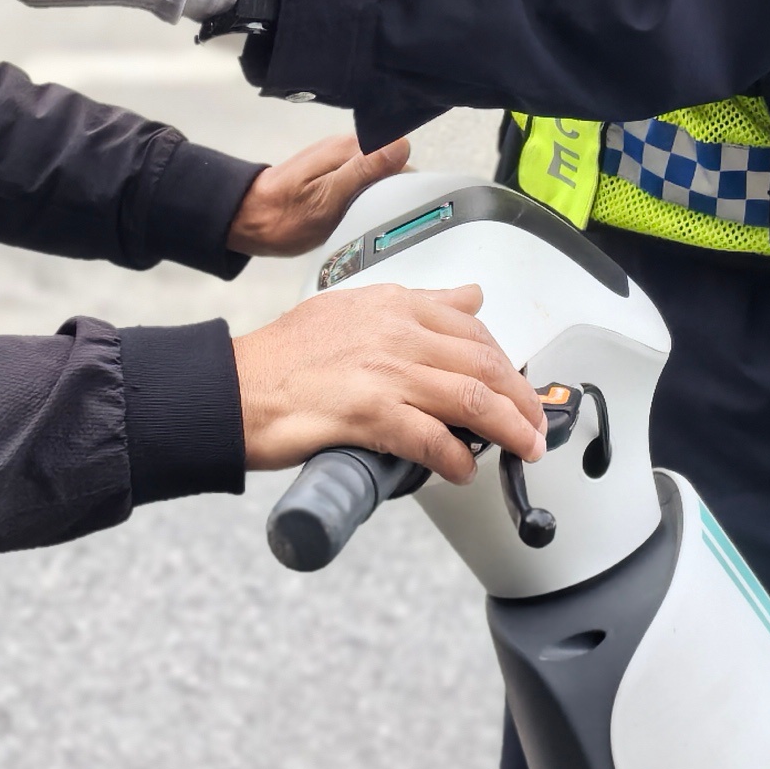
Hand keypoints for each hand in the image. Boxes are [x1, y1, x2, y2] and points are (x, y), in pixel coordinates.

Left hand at [229, 133, 412, 256]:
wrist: (248, 220)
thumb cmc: (285, 215)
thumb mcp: (329, 198)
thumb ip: (365, 171)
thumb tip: (402, 145)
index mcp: (349, 148)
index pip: (399, 157)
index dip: (405, 184)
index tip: (401, 209)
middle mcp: (347, 148)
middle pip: (391, 167)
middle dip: (394, 193)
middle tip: (382, 220)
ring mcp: (340, 161)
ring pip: (378, 178)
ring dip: (379, 199)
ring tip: (368, 221)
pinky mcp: (334, 175)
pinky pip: (363, 184)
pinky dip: (365, 202)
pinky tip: (357, 217)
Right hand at [235, 281, 546, 482]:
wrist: (234, 386)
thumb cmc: (286, 356)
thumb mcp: (353, 306)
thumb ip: (416, 305)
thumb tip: (469, 298)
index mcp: (395, 304)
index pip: (474, 331)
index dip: (508, 366)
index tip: (521, 390)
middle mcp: (396, 332)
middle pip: (485, 366)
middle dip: (521, 402)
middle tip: (535, 428)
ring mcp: (385, 372)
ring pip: (472, 400)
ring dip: (508, 431)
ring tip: (521, 450)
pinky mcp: (369, 414)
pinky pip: (432, 440)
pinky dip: (457, 460)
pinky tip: (463, 470)